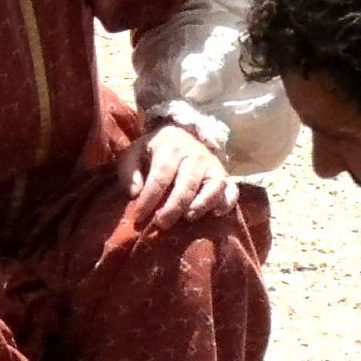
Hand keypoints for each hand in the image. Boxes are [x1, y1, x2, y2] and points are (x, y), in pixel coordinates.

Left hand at [118, 122, 236, 229]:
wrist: (179, 136)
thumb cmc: (153, 151)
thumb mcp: (133, 154)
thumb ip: (128, 172)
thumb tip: (135, 193)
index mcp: (170, 148)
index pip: (160, 176)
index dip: (149, 199)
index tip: (139, 217)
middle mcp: (195, 155)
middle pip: (186, 184)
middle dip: (173, 207)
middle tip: (161, 224)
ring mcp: (212, 165)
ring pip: (213, 186)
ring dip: (202, 204)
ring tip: (188, 218)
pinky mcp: (224, 175)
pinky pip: (231, 190)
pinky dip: (227, 202)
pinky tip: (216, 214)